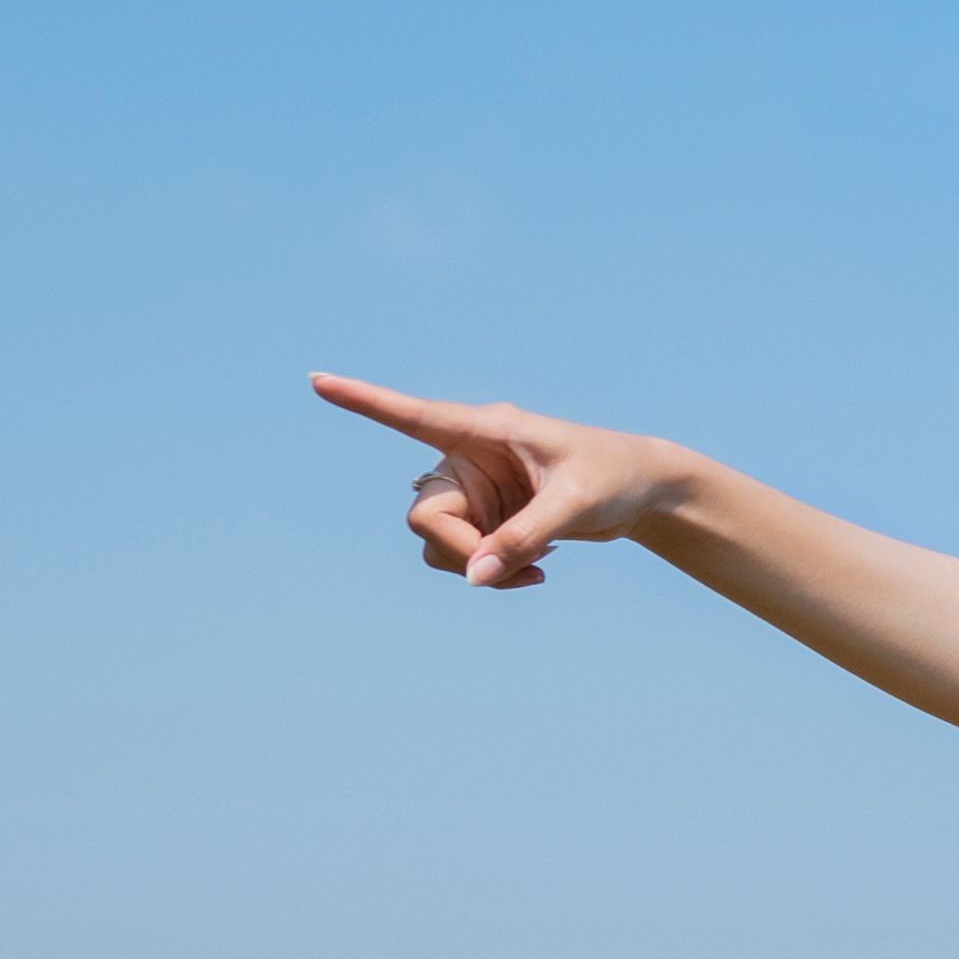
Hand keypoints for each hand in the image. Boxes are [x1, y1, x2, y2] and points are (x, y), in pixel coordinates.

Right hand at [311, 375, 699, 590]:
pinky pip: (464, 559)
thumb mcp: (575, 505)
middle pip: (425, 515)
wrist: (641, 494)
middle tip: (507, 570)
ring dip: (479, 567)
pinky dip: (492, 573)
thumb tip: (475, 578)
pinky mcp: (484, 521)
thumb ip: (525, 538)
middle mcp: (468, 459)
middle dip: (460, 551)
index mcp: (484, 429)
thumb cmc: (613, 477)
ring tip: (536, 567)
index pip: (414, 415)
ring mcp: (473, 493)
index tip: (317, 380)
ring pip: (437, 545)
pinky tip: (536, 567)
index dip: (364, 401)